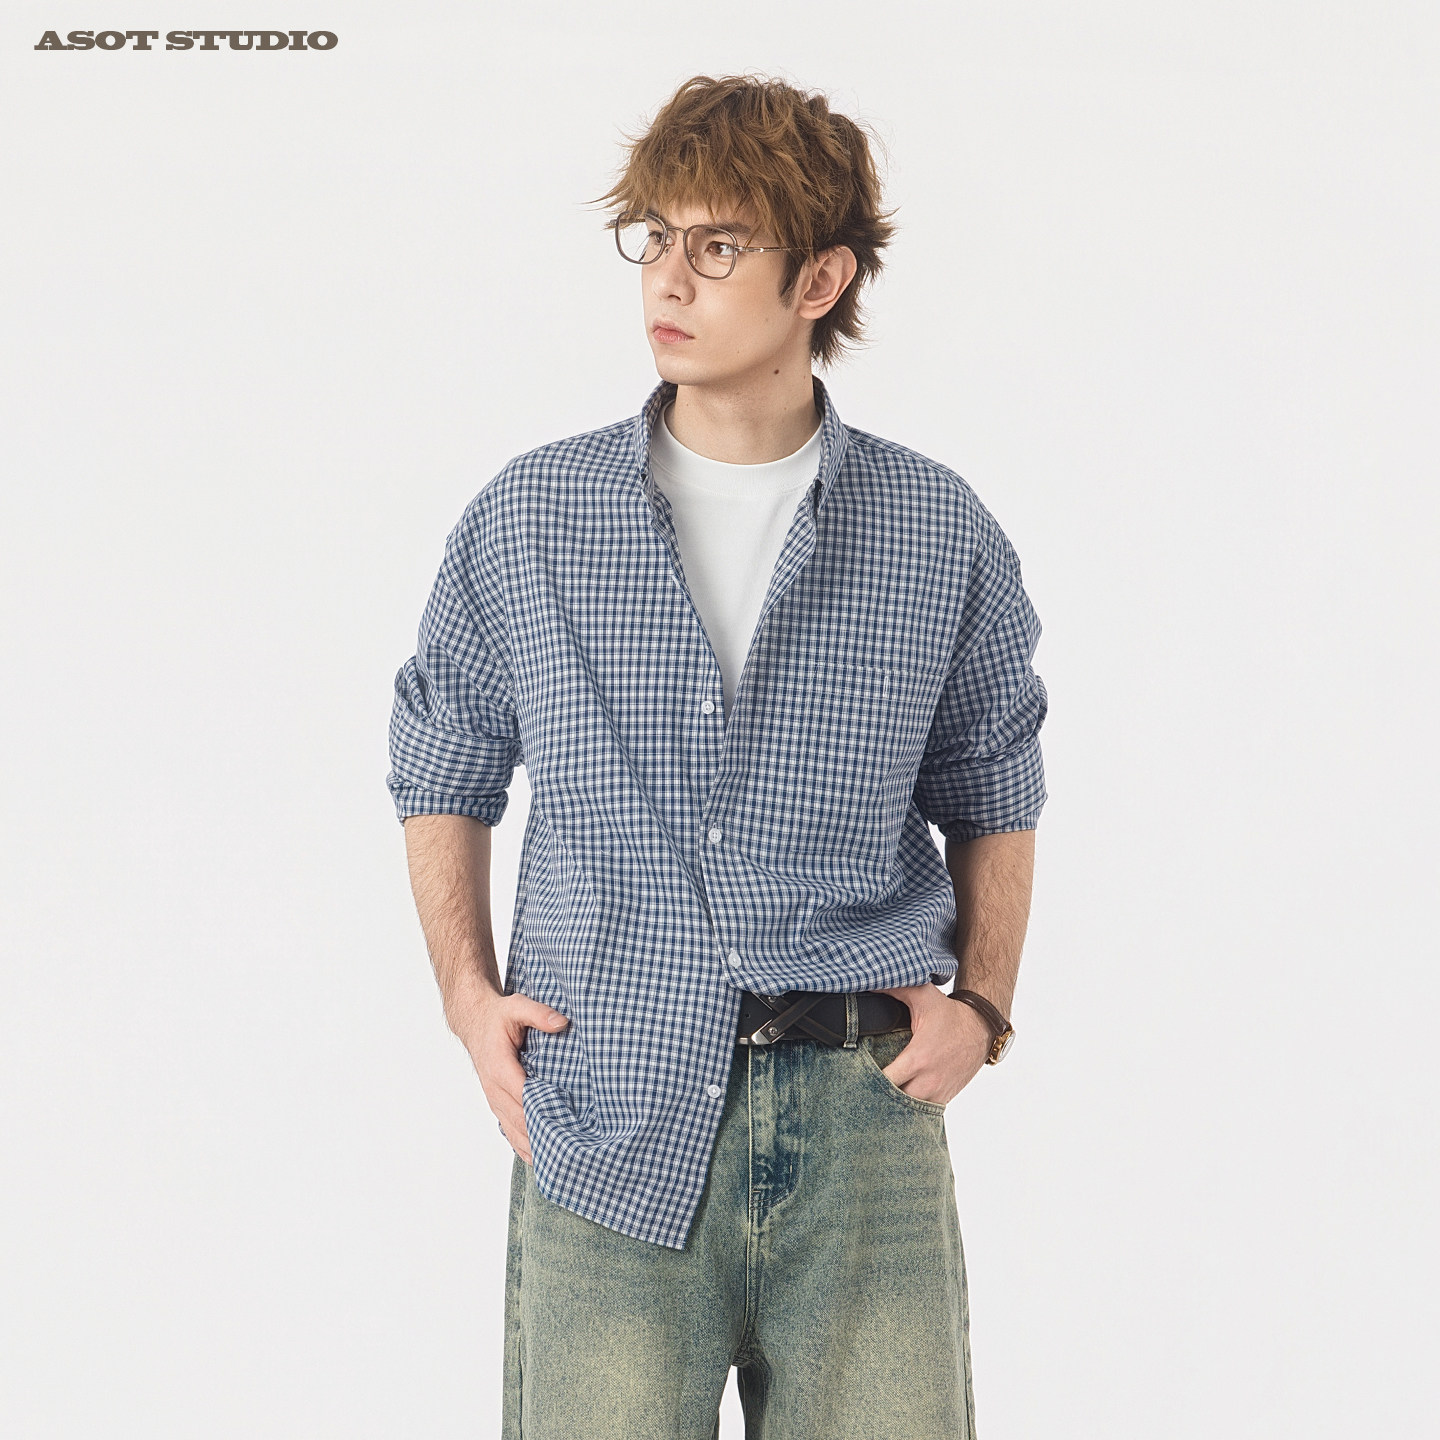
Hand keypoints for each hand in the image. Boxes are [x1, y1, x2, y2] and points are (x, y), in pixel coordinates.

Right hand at [457, 991, 569, 1166]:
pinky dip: (523, 1144)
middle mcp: (494, 1087)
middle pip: (520, 1118)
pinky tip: (539, 1158)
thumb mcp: (517, 1005)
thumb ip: (539, 1013)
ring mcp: (495, 1098)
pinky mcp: (497, 1102)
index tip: (565, 1124)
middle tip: (569, 1149)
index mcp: (500, 1066)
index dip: (542, 1110)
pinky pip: (509, 1128)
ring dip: (533, 1145)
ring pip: (513, 1129)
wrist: (475, 1021)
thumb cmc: (498, 1015)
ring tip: (557, 1161)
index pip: (523, 1095)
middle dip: (542, 1134)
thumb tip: (562, 1023)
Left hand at [872, 982, 992, 1105]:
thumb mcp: (923, 996)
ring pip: (909, 1111)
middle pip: (895, 1102)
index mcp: (917, 1058)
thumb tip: (871, 981)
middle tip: (863, 1088)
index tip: (857, 1074)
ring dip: (894, 1106)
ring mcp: (937, 1092)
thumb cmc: (949, 1013)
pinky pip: (922, 1112)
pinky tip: (898, 1102)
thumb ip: (895, 988)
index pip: (886, 1081)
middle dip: (878, 1097)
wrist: (982, 1028)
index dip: (869, 1080)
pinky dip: (910, 1109)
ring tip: (878, 1097)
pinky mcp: (945, 1097)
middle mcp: (928, 1081)